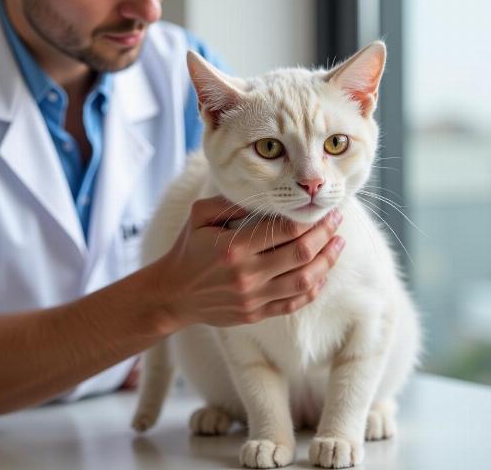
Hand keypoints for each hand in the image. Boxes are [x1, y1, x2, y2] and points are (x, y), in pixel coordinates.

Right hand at [150, 196, 343, 329]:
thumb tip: (262, 196)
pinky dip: (313, 289)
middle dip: (325, 235)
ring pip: (304, 281)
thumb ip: (228, 202)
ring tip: (338, 245)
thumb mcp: (199, 216)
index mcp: (234, 248)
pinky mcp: (256, 314)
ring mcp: (253, 298)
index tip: (322, 210)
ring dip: (327, 262)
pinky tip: (322, 274)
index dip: (309, 219)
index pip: (285, 231)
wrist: (173, 293)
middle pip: (301, 255)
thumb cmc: (188, 250)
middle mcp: (248, 275)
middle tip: (336, 222)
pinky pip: (293, 303)